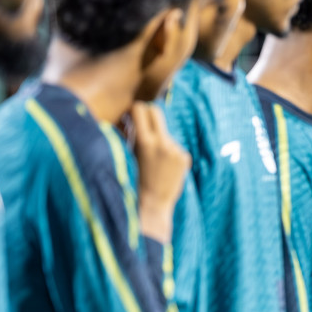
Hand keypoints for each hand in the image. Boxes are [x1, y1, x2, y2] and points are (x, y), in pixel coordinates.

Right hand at [130, 101, 190, 241]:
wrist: (153, 203)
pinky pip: (174, 146)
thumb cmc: (134, 179)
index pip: (140, 108)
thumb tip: (126, 116)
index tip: (131, 116)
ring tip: (153, 161)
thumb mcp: (128, 154)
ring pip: (164, 132)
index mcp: (144, 141)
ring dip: (158, 139)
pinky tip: (163, 168)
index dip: (134, 110)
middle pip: (155, 112)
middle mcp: (162, 142)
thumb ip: (128, 134)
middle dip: (147, 115)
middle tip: (141, 124)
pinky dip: (168, 152)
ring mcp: (175, 149)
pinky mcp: (185, 157)